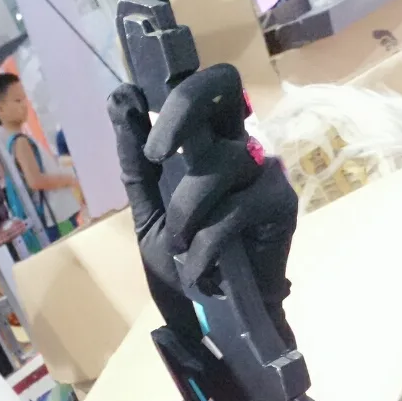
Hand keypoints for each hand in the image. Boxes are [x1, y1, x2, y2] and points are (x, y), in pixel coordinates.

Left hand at [107, 64, 297, 351]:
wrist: (216, 314)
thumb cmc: (187, 256)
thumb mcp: (149, 210)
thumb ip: (135, 161)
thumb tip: (120, 96)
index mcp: (211, 140)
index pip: (208, 86)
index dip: (177, 93)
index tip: (149, 135)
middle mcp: (241, 143)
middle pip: (222, 88)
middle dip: (179, 114)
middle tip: (157, 156)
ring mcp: (265, 170)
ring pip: (215, 166)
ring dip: (183, 215)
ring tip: (180, 249)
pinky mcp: (280, 203)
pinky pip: (231, 212)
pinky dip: (203, 247)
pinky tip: (200, 271)